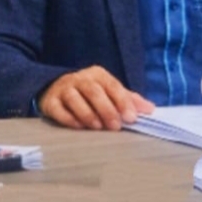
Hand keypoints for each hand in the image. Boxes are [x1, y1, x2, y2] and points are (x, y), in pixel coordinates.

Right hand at [38, 65, 153, 130]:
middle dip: (106, 108)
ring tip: (98, 127)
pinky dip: (68, 118)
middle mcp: (79, 79)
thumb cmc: (89, 94)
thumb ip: (128, 100)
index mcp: (97, 74)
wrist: (55, 89)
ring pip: (74, 98)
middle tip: (115, 126)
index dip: (122, 101)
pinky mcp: (50, 101)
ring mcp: (63, 89)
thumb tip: (150, 109)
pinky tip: (78, 127)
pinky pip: (58, 109)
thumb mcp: (109, 92)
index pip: (112, 85)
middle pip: (93, 91)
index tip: (131, 118)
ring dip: (87, 113)